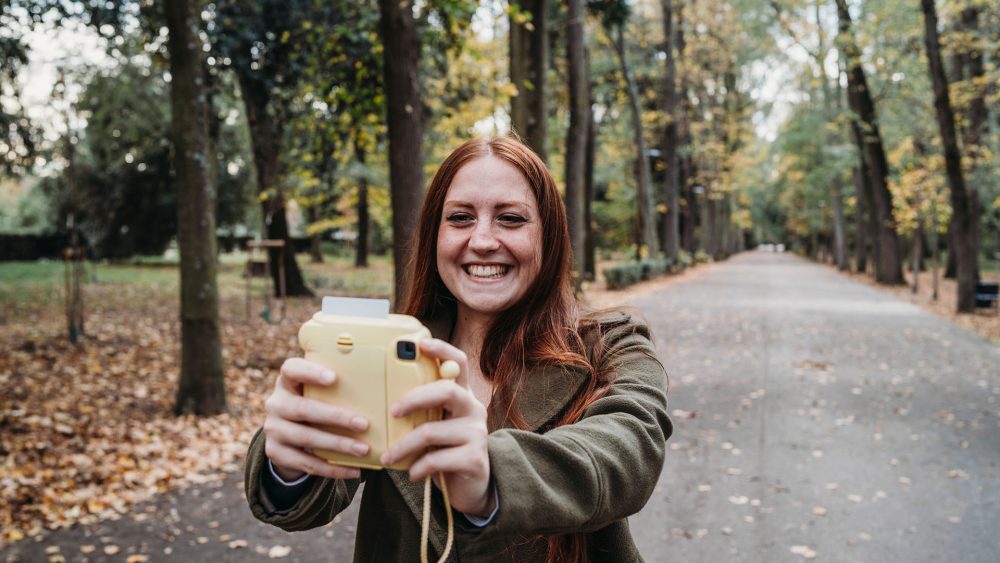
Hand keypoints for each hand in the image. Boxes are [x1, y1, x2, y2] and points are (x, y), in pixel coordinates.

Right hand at [262, 357, 370, 481]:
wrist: (287, 437)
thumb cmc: (314, 405)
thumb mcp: (316, 393)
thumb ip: (336, 387)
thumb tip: (380, 385)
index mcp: (286, 382)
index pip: (291, 369)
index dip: (310, 372)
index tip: (334, 378)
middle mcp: (275, 404)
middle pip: (303, 409)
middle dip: (336, 417)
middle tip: (363, 424)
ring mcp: (273, 430)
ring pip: (306, 438)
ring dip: (337, 445)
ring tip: (363, 449)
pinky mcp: (275, 453)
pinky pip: (306, 463)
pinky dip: (332, 468)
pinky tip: (353, 470)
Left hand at [379, 339, 494, 516]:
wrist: (472, 487)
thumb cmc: (446, 450)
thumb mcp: (437, 424)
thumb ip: (423, 410)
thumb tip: (382, 398)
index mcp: (462, 396)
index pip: (459, 363)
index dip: (442, 350)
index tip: (421, 344)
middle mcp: (473, 409)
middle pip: (447, 391)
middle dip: (415, 398)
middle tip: (392, 411)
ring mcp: (476, 434)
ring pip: (432, 431)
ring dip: (404, 445)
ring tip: (388, 457)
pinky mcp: (474, 459)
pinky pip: (437, 459)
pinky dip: (418, 467)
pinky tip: (412, 473)